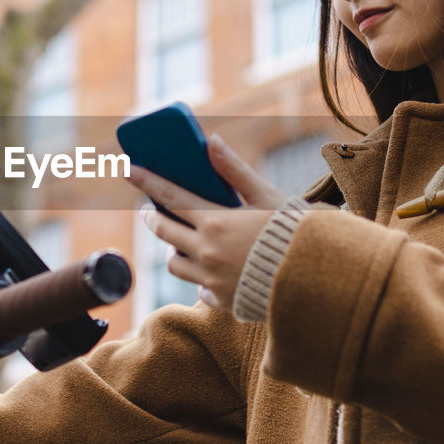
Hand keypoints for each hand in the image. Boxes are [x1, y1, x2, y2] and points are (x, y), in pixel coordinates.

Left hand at [130, 133, 285, 312]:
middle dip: (152, 218)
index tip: (128, 169)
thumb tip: (212, 141)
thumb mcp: (267, 196)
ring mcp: (212, 281)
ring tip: (183, 240)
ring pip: (175, 264)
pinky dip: (201, 278)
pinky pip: (199, 289)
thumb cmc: (295, 232)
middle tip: (149, 211)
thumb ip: (235, 170)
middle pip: (164, 232)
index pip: (170, 197)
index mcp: (216, 223)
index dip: (147, 181)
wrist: (316, 280)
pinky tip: (214, 270)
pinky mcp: (222, 301)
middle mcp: (207, 253)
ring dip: (174, 249)